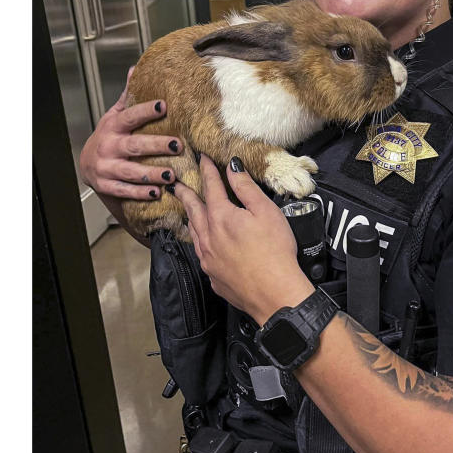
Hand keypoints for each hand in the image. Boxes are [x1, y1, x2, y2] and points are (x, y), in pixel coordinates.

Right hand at [79, 68, 184, 201]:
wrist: (87, 165)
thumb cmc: (108, 137)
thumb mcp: (114, 116)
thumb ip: (127, 97)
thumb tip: (136, 69)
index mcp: (113, 127)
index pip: (130, 116)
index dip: (145, 111)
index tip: (163, 106)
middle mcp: (109, 147)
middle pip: (134, 146)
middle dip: (156, 146)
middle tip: (178, 145)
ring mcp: (107, 168)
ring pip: (131, 171)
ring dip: (151, 173)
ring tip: (171, 174)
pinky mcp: (108, 186)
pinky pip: (125, 191)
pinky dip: (140, 193)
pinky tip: (156, 192)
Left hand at [171, 154, 312, 324]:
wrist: (274, 294)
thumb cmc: (275, 251)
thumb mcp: (265, 211)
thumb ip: (246, 188)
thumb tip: (232, 168)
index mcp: (221, 217)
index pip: (211, 186)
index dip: (207, 170)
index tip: (201, 157)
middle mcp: (208, 237)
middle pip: (193, 209)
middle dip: (186, 193)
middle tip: (177, 183)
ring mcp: (208, 259)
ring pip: (193, 232)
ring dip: (189, 217)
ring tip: (186, 209)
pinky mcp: (213, 276)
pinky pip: (201, 253)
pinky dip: (198, 241)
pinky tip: (202, 242)